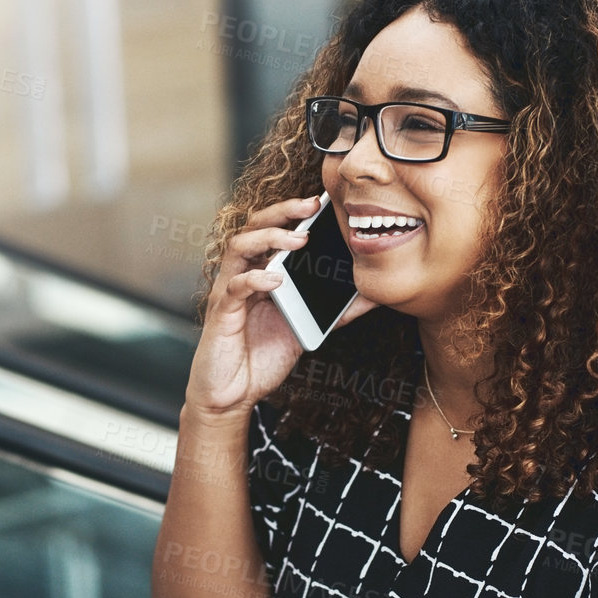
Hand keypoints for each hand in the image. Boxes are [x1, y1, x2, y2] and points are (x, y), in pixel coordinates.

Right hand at [184, 193, 380, 418]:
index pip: (274, 230)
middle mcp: (244, 274)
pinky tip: (275, 281)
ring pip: (239, 248)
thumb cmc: (263, 356)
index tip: (323, 203)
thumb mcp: (308, 328)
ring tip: (297, 239)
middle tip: (309, 206)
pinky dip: (255, 280)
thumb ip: (337, 310)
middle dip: (282, 212)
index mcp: (262, 271)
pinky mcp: (222, 313)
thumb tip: (375, 295)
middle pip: (254, 227)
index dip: (294, 212)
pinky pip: (235, 288)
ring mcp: (230, 291)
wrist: (231, 394)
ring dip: (268, 238)